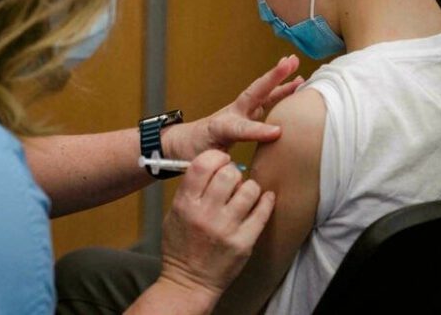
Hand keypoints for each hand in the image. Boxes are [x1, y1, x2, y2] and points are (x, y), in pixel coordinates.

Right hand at [159, 150, 275, 306]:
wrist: (189, 282)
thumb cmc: (181, 246)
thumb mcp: (175, 213)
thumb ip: (191, 190)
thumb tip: (214, 165)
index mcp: (185, 204)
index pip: (202, 164)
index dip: (216, 157)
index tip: (222, 161)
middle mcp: (205, 214)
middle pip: (229, 174)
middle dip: (234, 172)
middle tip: (234, 180)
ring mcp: (226, 229)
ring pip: (249, 190)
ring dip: (250, 188)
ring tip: (246, 194)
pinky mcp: (244, 242)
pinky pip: (262, 212)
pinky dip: (266, 201)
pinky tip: (264, 199)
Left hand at [165, 55, 303, 158]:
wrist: (183, 142)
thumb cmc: (193, 152)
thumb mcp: (203, 161)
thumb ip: (219, 164)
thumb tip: (239, 177)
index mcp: (220, 128)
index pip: (240, 127)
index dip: (257, 130)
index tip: (278, 132)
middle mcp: (232, 114)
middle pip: (253, 94)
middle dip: (271, 78)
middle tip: (289, 63)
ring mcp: (240, 111)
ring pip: (262, 93)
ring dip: (280, 80)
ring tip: (297, 67)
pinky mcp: (246, 113)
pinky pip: (266, 100)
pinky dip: (282, 91)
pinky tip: (297, 84)